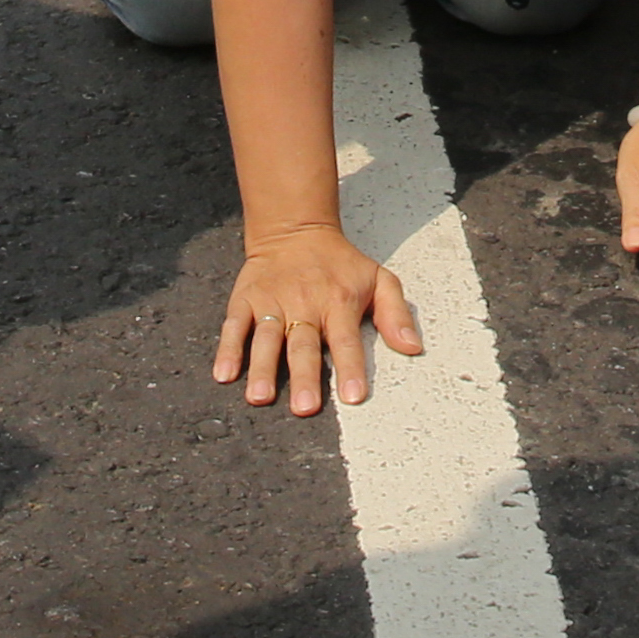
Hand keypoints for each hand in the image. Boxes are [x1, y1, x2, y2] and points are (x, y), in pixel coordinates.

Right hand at [213, 224, 419, 414]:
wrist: (295, 229)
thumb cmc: (341, 264)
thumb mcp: (378, 278)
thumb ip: (396, 314)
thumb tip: (413, 348)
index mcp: (339, 302)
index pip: (346, 340)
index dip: (350, 368)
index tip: (353, 397)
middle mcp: (304, 305)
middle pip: (304, 345)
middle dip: (305, 376)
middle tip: (305, 408)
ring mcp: (272, 303)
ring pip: (267, 339)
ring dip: (263, 368)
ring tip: (260, 396)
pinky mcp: (245, 300)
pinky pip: (234, 326)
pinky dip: (228, 349)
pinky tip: (224, 374)